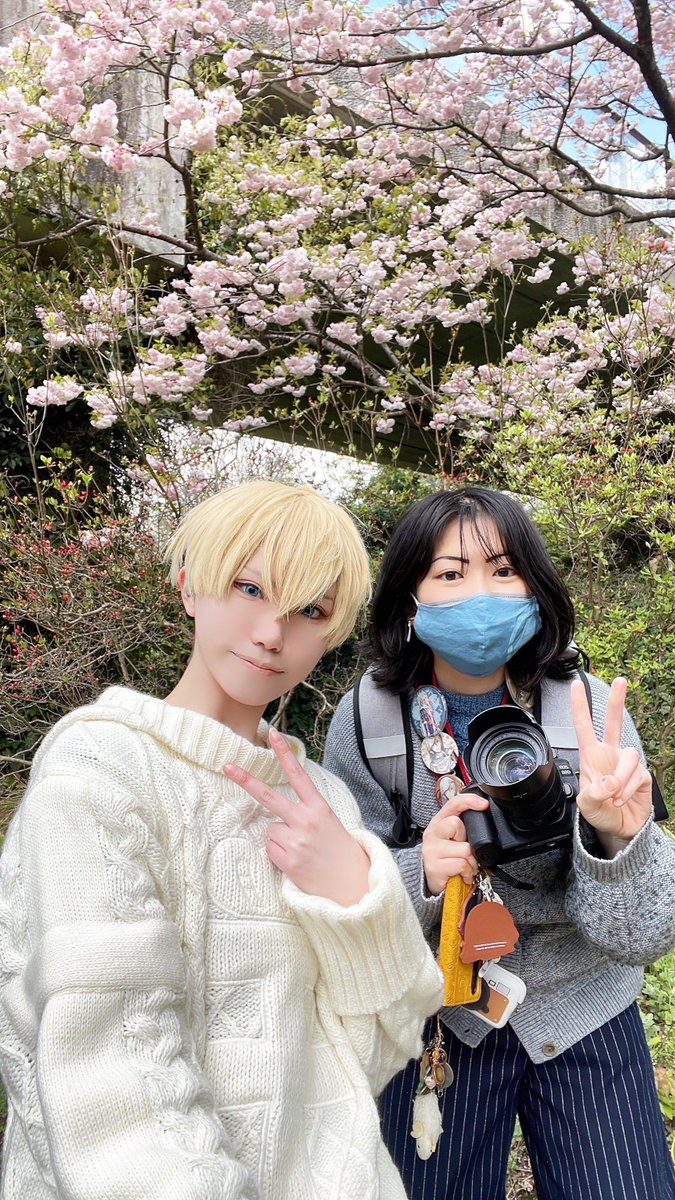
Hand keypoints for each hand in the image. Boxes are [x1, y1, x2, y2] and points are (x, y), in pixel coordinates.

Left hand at [223, 726, 370, 906]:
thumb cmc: (339, 851)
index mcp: (319, 807)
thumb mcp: (330, 823)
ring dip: (280, 839)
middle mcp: (306, 820)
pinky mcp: (288, 861)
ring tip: (301, 850)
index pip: (298, 775)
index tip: (272, 735)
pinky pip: (270, 849)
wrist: (352, 885)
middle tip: (227, 766)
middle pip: (268, 797)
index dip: (284, 754)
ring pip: (271, 829)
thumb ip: (305, 813)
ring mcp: (296, 841)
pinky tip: (297, 861)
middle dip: (246, 781)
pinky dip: (279, 854)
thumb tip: (275, 819)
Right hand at [422, 792, 488, 893]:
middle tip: (464, 851)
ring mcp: (431, 849)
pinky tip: (462, 874)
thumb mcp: (454, 839)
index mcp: (439, 822)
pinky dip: (467, 872)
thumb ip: (464, 828)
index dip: (469, 800)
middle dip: (468, 840)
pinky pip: (461, 864)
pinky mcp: (434, 866)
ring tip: (465, 865)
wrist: (433, 881)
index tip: (484, 804)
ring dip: (471, 861)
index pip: (453, 804)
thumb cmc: (447, 858)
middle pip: (456, 824)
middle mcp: (433, 833)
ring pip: (464, 848)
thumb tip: (483, 818)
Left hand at [571, 676, 651, 840]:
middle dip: (617, 701)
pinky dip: (628, 790)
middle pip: (614, 723)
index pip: (584, 726)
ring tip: (614, 795)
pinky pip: (638, 776)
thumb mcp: (587, 806)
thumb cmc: (600, 812)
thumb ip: (594, 794)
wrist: (620, 829)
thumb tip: (609, 782)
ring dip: (621, 778)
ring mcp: (626, 764)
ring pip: (629, 756)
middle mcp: (610, 755)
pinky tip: (623, 799)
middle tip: (620, 680)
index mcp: (591, 756)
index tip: (576, 685)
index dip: (579, 705)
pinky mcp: (642, 775)